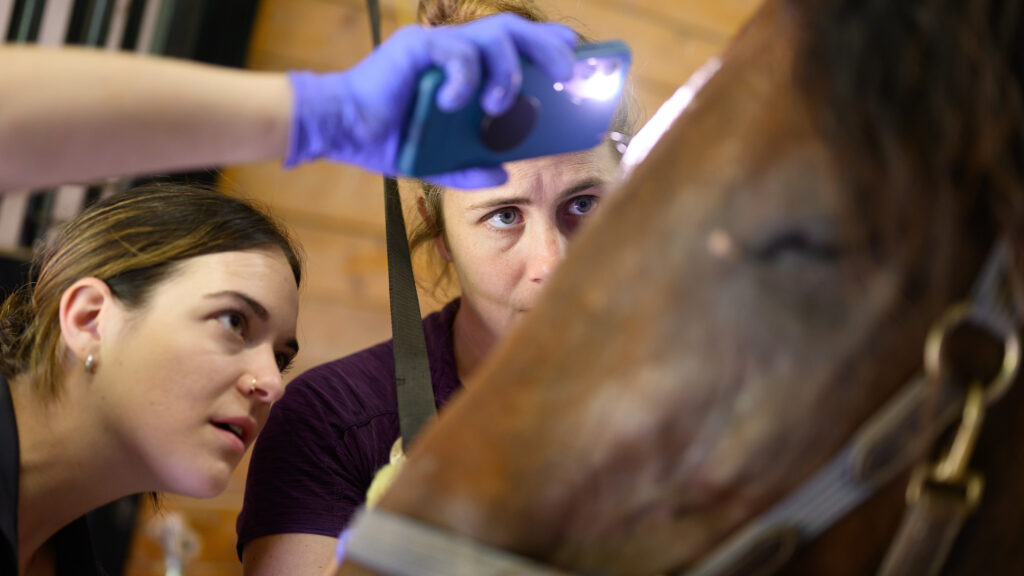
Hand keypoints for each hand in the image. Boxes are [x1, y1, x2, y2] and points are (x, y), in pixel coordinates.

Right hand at [284, 13, 576, 187]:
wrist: (340, 131)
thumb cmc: (385, 140)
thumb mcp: (436, 161)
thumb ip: (468, 168)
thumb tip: (503, 175)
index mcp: (462, 68)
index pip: (514, 45)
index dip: (548, 47)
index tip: (575, 62)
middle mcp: (453, 49)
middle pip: (513, 30)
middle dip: (548, 48)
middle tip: (566, 76)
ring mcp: (436, 45)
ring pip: (493, 35)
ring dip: (509, 70)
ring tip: (501, 103)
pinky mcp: (417, 48)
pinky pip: (457, 52)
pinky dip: (467, 78)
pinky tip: (457, 102)